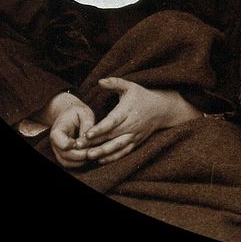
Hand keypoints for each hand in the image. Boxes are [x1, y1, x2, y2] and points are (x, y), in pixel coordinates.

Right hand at [41, 94, 95, 168]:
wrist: (69, 115)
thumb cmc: (78, 113)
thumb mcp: (84, 113)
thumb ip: (87, 125)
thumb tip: (88, 139)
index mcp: (57, 131)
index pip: (63, 144)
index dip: (75, 145)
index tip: (85, 140)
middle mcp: (55, 144)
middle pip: (66, 156)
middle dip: (82, 155)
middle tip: (96, 150)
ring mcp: (58, 151)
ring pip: (68, 163)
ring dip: (82, 161)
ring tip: (95, 153)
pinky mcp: (64, 156)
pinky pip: (72, 165)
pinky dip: (82, 163)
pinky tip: (92, 155)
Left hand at [75, 78, 200, 164]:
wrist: (162, 109)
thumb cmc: (142, 96)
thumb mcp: (130, 86)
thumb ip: (114, 83)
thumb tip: (99, 81)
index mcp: (127, 111)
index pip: (112, 121)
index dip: (100, 129)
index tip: (87, 133)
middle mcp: (131, 125)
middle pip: (111, 136)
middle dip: (94, 142)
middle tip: (78, 146)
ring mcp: (134, 135)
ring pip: (117, 147)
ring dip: (102, 152)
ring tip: (88, 156)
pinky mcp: (136, 142)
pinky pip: (124, 152)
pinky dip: (112, 157)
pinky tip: (100, 160)